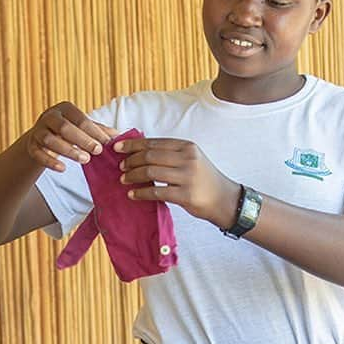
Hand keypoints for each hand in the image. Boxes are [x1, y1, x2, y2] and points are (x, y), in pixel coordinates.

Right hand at [25, 102, 118, 170]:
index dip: (94, 132)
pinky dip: (50, 162)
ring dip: (68, 151)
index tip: (107, 144)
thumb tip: (120, 136)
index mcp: (65, 109)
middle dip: (82, 140)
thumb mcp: (83, 128)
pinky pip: (38, 154)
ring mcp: (38, 131)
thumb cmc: (68, 132)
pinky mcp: (31, 145)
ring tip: (84, 160)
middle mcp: (49, 116)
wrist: (41, 139)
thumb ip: (99, 131)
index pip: (80, 119)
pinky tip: (62, 169)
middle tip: (97, 151)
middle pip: (64, 128)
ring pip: (50, 140)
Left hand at [114, 137, 240, 227]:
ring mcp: (188, 177)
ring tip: (124, 180)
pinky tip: (133, 195)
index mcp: (187, 147)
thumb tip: (142, 151)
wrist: (225, 200)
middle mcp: (188, 159)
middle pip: (150, 156)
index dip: (134, 144)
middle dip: (131, 160)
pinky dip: (141, 193)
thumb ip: (171, 154)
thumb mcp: (192, 159)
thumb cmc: (205, 180)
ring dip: (133, 176)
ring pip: (151, 172)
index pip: (155, 143)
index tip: (118, 148)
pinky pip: (157, 192)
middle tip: (121, 166)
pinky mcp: (186, 195)